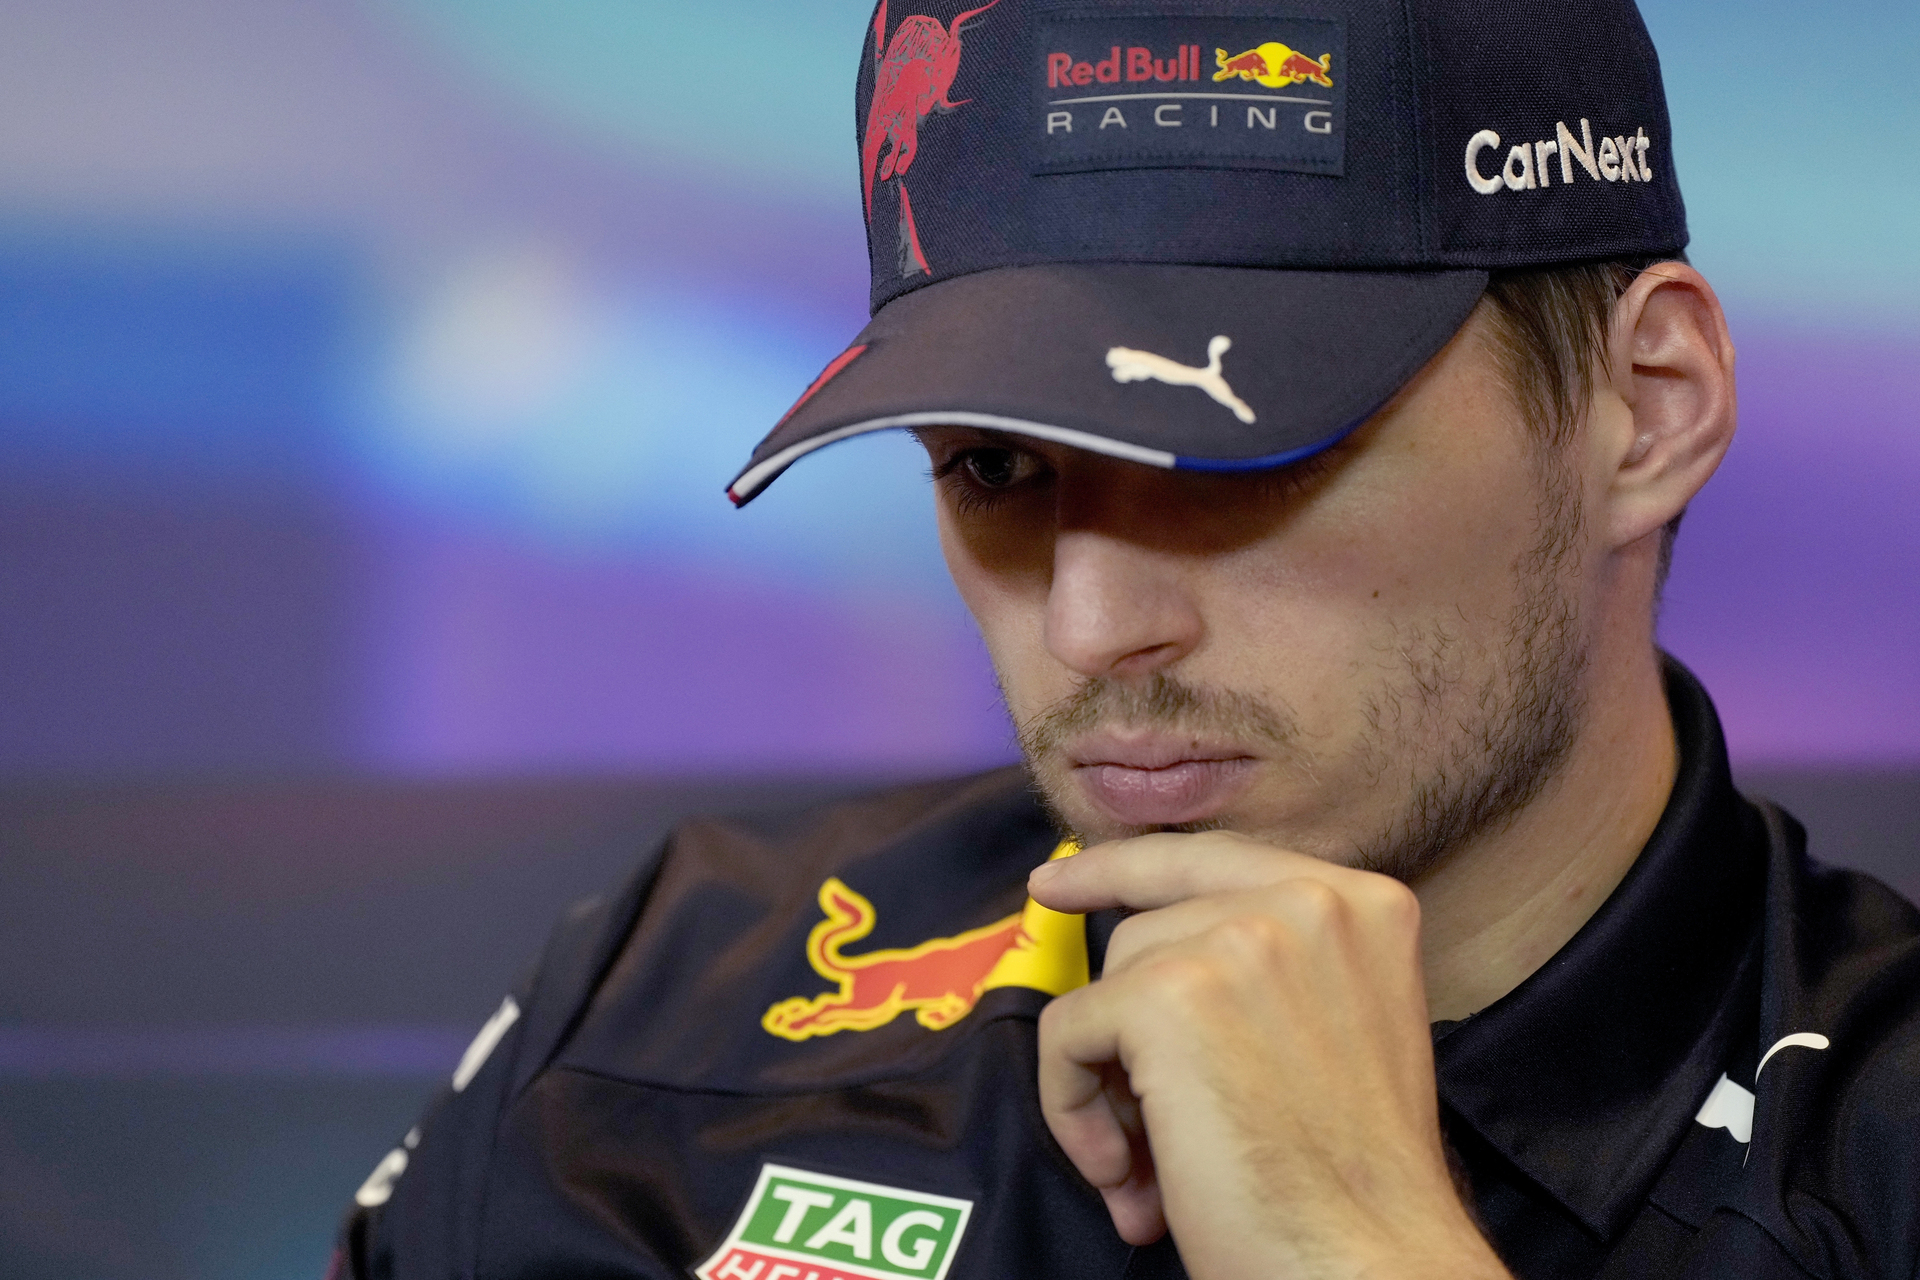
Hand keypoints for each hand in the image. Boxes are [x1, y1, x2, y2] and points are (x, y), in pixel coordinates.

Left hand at [1027, 831, 1507, 1279]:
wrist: (1369, 1267)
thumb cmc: (1353, 1185)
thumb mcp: (1340, 1030)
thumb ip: (1270, 972)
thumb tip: (1143, 968)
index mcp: (1362, 905)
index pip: (1213, 859)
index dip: (1124, 870)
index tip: (1057, 884)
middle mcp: (1308, 901)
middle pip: (1146, 929)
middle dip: (1125, 1027)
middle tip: (1136, 1125)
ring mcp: (1238, 939)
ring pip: (1106, 985)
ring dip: (1109, 1085)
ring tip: (1149, 1170)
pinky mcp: (1167, 995)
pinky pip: (1067, 1031)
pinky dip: (1073, 1109)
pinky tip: (1128, 1180)